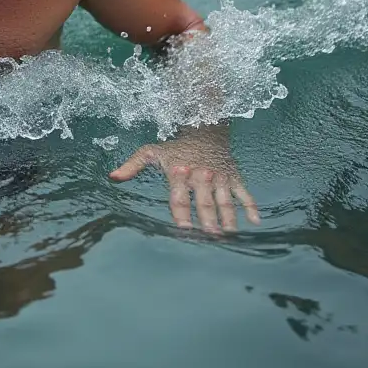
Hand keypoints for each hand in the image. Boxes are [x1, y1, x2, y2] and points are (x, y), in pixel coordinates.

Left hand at [109, 131, 258, 233]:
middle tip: (210, 237)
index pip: (179, 198)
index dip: (181, 214)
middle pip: (204, 202)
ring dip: (228, 218)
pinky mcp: (234, 178)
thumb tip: (112, 177)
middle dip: (207, 220)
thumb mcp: (151, 152)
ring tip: (229, 235)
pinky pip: (245, 194)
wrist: (204, 130)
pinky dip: (251, 207)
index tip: (183, 230)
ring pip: (225, 201)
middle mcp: (200, 176)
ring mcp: (219, 178)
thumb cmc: (175, 148)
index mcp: (179, 173)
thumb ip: (132, 165)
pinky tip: (255, 223)